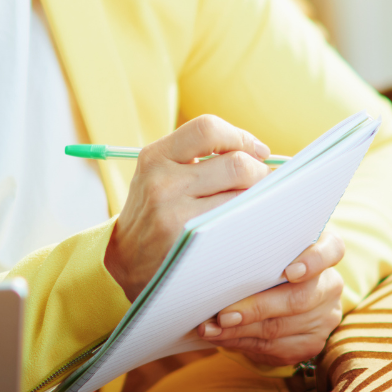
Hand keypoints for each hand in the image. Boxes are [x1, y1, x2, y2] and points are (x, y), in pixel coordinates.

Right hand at [104, 115, 272, 300]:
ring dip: (260, 199)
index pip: (208, 129)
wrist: (124, 262)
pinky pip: (235, 224)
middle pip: (235, 164)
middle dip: (260, 172)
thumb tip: (258, 153)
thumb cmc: (154, 214)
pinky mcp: (188, 243)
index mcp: (155, 156)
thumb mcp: (160, 176)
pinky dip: (251, 221)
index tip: (259, 151)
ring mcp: (174, 214)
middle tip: (267, 183)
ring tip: (261, 204)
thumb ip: (197, 159)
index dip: (241, 137)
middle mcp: (161, 181)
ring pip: (241, 196)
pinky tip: (251, 224)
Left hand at [194, 232, 345, 365]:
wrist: (279, 288)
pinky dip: (243, 343)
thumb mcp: (268, 246)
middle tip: (223, 315)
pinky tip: (221, 337)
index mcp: (325, 250)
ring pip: (282, 328)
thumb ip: (256, 245)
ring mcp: (325, 317)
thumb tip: (221, 254)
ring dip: (240, 331)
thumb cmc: (267, 258)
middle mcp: (330, 285)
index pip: (331, 250)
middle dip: (256, 308)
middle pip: (299, 299)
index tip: (290, 271)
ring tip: (210, 329)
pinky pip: (276, 348)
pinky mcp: (312, 343)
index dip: (313, 261)